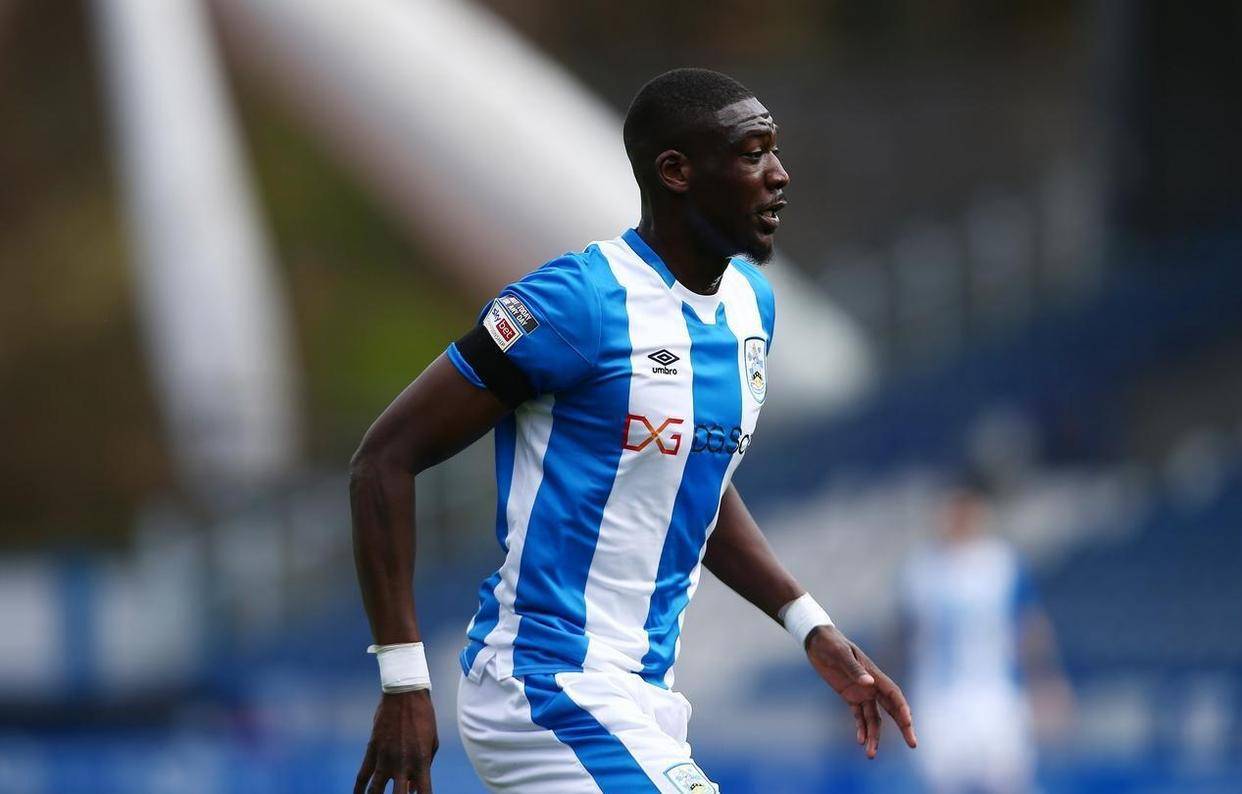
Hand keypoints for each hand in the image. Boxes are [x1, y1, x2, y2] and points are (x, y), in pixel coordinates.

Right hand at [355, 690, 438, 792]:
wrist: (406, 695)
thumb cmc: (424, 718)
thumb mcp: (432, 742)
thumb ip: (425, 765)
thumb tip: (413, 787)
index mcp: (422, 762)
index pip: (424, 793)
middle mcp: (403, 764)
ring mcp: (386, 758)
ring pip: (376, 791)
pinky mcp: (373, 750)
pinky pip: (362, 775)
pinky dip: (358, 789)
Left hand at [805, 625, 916, 758]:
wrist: (818, 641)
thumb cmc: (831, 643)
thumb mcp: (840, 654)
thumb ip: (854, 669)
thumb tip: (869, 683)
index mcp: (874, 674)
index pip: (894, 695)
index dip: (903, 709)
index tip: (908, 723)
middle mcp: (872, 686)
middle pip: (891, 710)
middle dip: (903, 727)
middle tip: (913, 744)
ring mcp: (862, 692)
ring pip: (874, 718)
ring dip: (874, 735)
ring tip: (871, 755)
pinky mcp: (850, 696)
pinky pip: (859, 716)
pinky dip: (861, 728)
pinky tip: (861, 741)